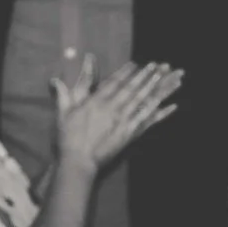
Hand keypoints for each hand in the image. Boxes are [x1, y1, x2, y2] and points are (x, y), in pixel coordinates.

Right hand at [52, 58, 184, 171]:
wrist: (78, 162)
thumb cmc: (68, 138)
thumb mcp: (63, 112)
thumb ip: (63, 93)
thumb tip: (55, 79)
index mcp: (97, 101)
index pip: (115, 82)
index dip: (127, 72)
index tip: (137, 64)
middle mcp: (113, 108)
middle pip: (133, 88)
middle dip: (146, 76)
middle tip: (158, 66)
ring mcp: (123, 121)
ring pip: (143, 101)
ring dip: (157, 88)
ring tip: (168, 78)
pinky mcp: (130, 134)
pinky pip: (149, 121)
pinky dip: (161, 114)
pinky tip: (172, 106)